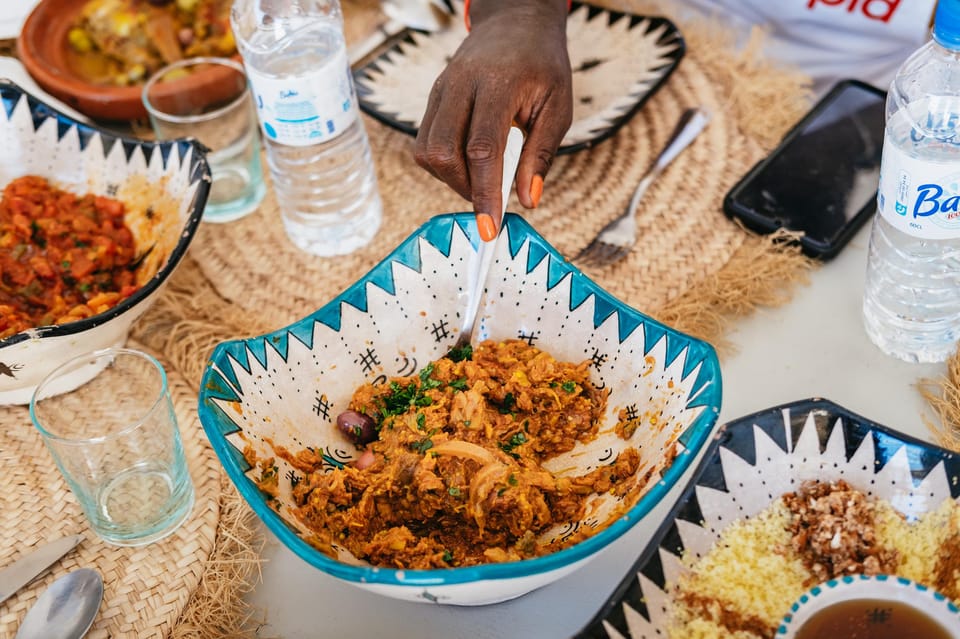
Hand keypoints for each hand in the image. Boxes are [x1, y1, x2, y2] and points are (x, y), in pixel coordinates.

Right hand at [414, 0, 571, 237]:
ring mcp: (441, 89)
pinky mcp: (433, 97)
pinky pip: (425, 142)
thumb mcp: (558, 107)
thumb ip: (541, 155)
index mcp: (498, 84)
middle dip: (464, 188)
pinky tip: (468, 164)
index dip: (484, 193)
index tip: (489, 229)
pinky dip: (443, 165)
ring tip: (480, 179)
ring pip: (427, 151)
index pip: (482, 149)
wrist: (516, 23)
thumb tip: (528, 200)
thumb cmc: (542, 66)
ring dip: (451, 179)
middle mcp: (461, 85)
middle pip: (443, 153)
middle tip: (490, 200)